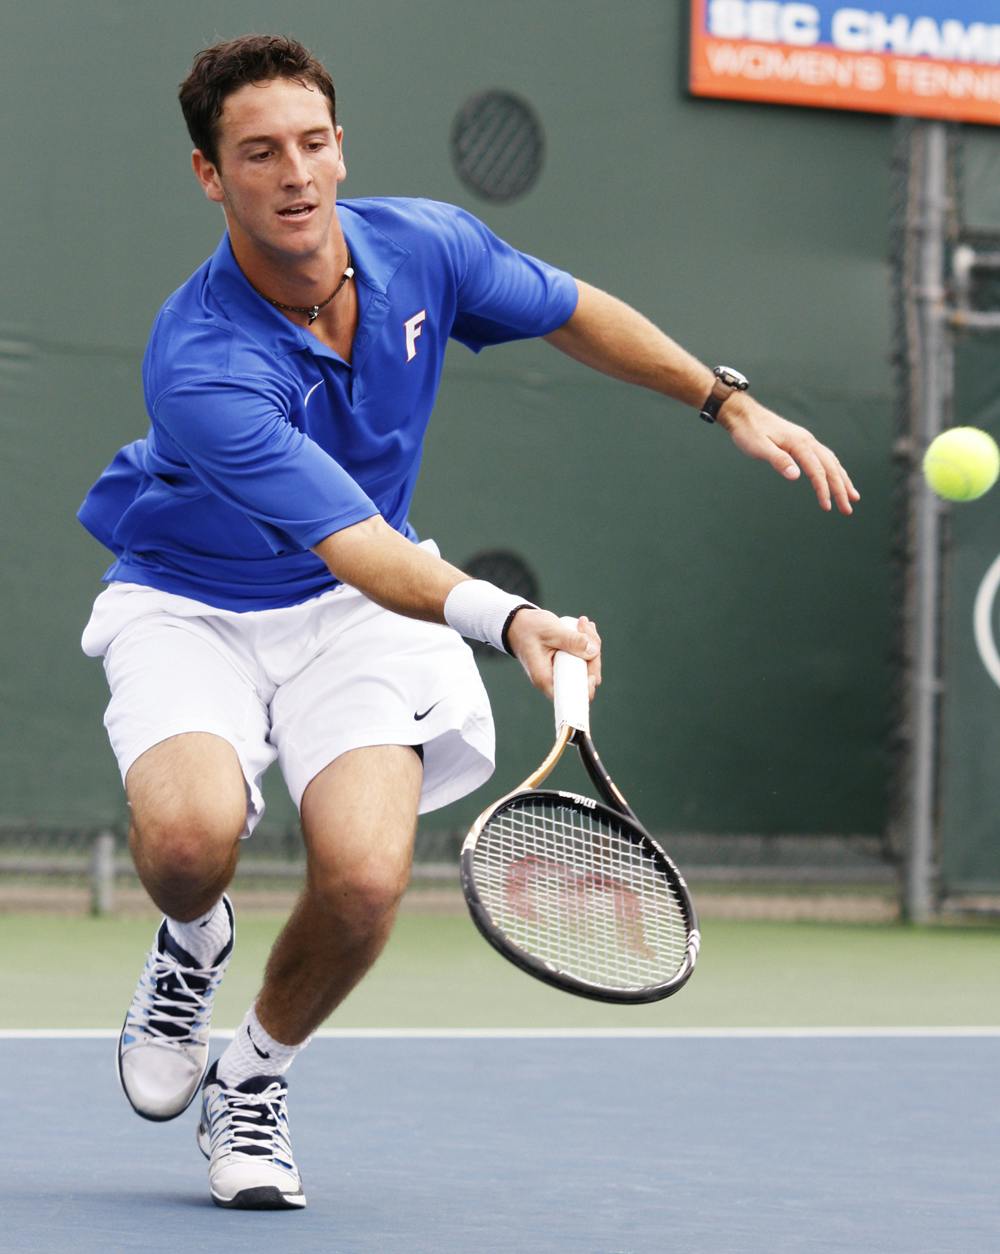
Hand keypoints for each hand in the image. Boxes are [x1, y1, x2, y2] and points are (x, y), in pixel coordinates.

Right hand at [506, 611, 601, 700]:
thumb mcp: (550, 630)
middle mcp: (555, 679)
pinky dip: (587, 642)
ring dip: (591, 643)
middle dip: (593, 653)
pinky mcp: (567, 663)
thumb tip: (593, 651)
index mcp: (546, 679)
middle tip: (584, 628)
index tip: (591, 672)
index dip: (587, 687)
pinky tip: (583, 627)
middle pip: (586, 678)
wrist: (517, 623)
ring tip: (582, 623)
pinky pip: (584, 657)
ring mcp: (563, 671)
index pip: (572, 696)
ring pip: (588, 666)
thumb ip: (571, 640)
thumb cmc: (528, 628)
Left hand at [719, 394, 860, 514]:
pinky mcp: (802, 442)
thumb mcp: (760, 448)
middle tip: (847, 510)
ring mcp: (807, 440)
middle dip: (841, 489)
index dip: (823, 490)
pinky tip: (837, 477)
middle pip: (831, 467)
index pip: (817, 471)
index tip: (827, 507)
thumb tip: (796, 476)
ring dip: (842, 480)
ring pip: (832, 462)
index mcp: (800, 443)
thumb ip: (778, 461)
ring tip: (853, 497)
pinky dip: (834, 470)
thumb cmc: (749, 432)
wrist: (744, 414)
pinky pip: (825, 457)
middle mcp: (808, 440)